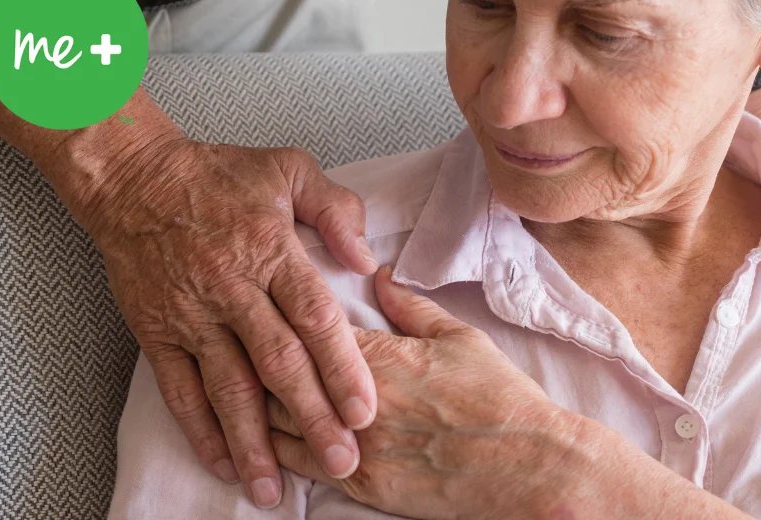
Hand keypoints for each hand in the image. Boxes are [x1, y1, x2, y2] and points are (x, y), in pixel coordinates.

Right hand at [78, 136, 379, 507]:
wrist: (132, 179)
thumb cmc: (217, 175)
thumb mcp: (288, 169)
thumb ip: (334, 209)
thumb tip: (368, 259)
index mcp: (270, 250)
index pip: (313, 317)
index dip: (341, 367)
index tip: (365, 410)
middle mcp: (231, 288)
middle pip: (278, 363)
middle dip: (312, 418)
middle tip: (342, 463)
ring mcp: (191, 315)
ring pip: (228, 388)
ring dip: (254, 441)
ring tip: (276, 489)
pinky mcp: (157, 331)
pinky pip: (179, 389)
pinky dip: (200, 429)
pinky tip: (223, 462)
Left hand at [267, 265, 580, 519]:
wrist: (526, 466)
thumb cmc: (499, 397)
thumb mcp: (458, 337)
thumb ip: (410, 306)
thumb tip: (379, 274)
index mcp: (378, 357)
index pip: (304, 329)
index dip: (279, 316)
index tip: (263, 304)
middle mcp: (356, 402)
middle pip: (280, 376)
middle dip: (254, 358)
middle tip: (237, 342)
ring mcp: (354, 446)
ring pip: (277, 423)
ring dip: (254, 405)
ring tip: (235, 388)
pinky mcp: (360, 486)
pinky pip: (299, 465)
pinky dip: (272, 450)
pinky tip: (257, 440)